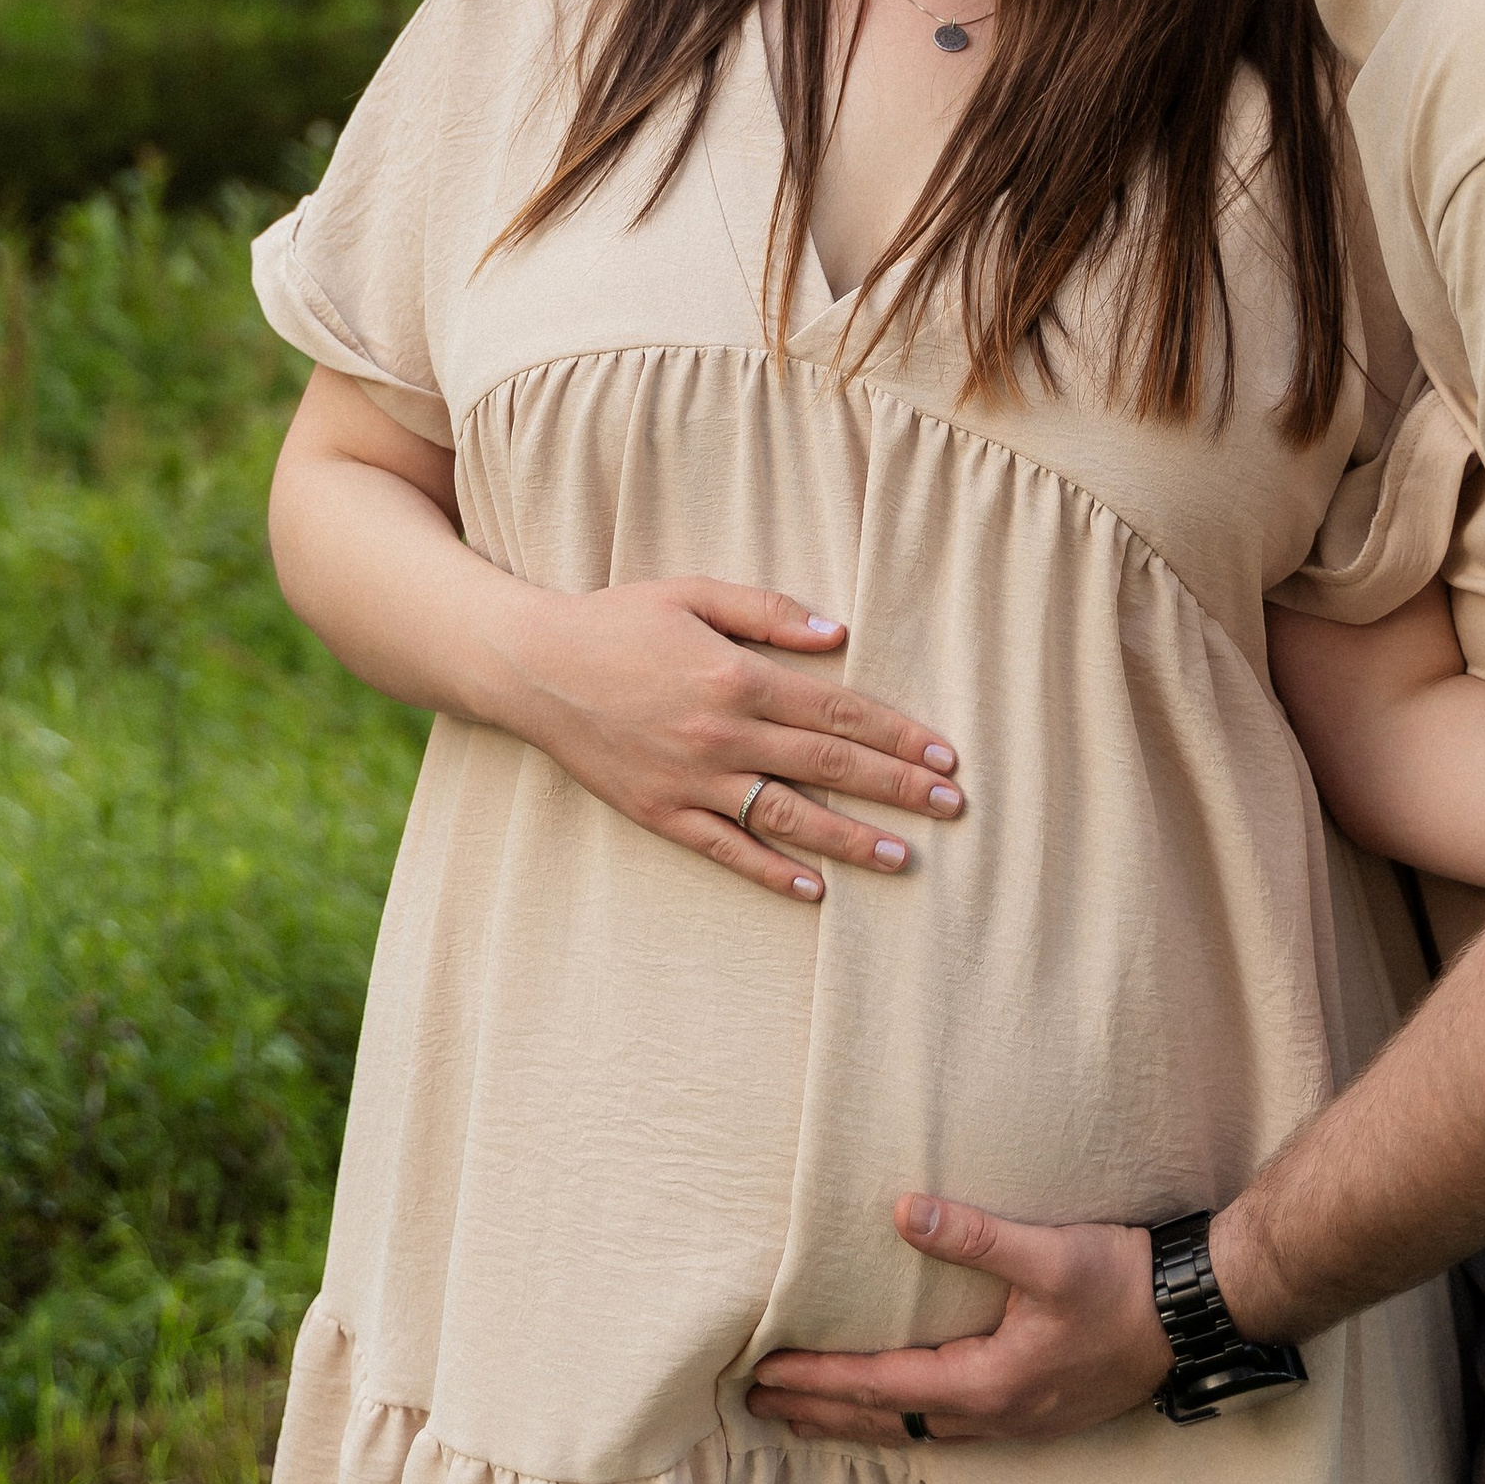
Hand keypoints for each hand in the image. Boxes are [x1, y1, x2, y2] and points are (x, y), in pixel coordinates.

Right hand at [506, 576, 963, 902]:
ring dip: (851, 840)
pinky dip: (773, 873)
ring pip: (789, 818)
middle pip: (828, 767)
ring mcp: (692, 780)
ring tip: (903, 858)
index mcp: (738, 677)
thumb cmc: (617, 621)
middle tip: (951, 806)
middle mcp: (723, 735)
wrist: (533, 668)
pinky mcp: (661, 812)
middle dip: (897, 788)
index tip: (943, 755)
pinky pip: (727, 849)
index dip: (897, 735)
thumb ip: (767, 611)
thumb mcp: (692, 593)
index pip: (838, 713)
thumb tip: (839, 634)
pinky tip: (815, 891)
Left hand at [746, 1202, 1170, 1438]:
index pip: (881, 1387)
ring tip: (807, 1418)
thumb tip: (901, 1212)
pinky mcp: (1035, 1412)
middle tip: (757, 1409)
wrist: (1194, 1317)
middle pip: (888, 1421)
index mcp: (989, 1382)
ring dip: (858, 1423)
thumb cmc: (1123, 1284)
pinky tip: (898, 1412)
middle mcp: (996, 1415)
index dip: (818, 1380)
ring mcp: (1018, 1421)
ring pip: (917, 1430)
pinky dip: (904, 1421)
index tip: (763, 1376)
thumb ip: (974, 1236)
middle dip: (821, 1414)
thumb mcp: (1049, 1254)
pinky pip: (948, 1427)